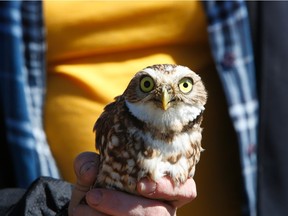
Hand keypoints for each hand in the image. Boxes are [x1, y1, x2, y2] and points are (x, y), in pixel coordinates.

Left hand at [68, 152, 196, 215]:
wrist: (86, 208)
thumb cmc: (97, 186)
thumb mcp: (91, 172)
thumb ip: (88, 164)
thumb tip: (91, 171)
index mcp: (163, 189)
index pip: (186, 190)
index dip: (169, 189)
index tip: (140, 185)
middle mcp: (162, 210)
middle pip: (160, 214)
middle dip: (126, 206)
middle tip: (94, 195)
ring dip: (112, 214)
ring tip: (86, 203)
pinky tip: (84, 213)